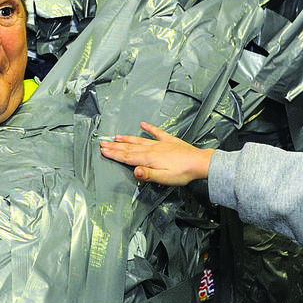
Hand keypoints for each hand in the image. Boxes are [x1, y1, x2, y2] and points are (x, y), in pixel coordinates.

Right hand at [99, 122, 213, 185]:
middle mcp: (152, 149)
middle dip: (115, 146)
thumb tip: (134, 171)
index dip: (114, 154)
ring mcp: (160, 144)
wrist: (200, 163)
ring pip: (139, 140)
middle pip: (130, 147)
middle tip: (103, 143)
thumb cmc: (183, 173)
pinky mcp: (169, 141)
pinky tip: (143, 124)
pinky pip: (156, 132)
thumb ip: (148, 174)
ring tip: (116, 136)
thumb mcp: (164, 178)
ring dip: (126, 138)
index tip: (103, 151)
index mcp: (149, 159)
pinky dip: (149, 128)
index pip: (127, 157)